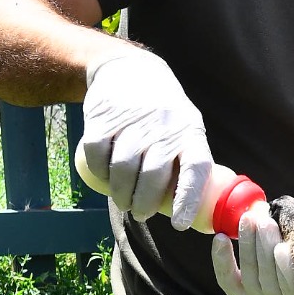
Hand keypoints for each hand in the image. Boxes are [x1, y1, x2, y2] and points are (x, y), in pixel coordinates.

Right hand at [81, 51, 211, 226]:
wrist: (131, 70)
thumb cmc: (165, 114)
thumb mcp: (187, 128)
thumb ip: (188, 162)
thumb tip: (193, 210)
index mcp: (190, 133)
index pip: (195, 169)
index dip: (188, 199)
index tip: (179, 224)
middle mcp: (163, 126)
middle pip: (153, 174)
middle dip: (145, 203)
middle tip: (141, 213)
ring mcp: (132, 121)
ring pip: (123, 168)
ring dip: (121, 193)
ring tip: (124, 202)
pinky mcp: (103, 117)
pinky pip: (97, 154)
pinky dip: (99, 172)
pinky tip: (105, 179)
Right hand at [211, 204, 293, 294]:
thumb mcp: (274, 259)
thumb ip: (260, 242)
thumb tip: (254, 210)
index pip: (228, 283)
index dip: (221, 261)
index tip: (221, 236)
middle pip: (250, 278)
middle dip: (248, 245)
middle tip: (250, 218)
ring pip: (268, 282)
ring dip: (265, 250)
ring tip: (266, 223)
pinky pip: (292, 290)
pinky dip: (285, 268)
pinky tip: (283, 248)